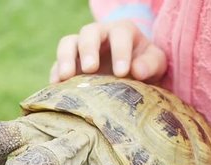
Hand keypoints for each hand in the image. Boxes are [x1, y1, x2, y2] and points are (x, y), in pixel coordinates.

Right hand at [50, 20, 166, 83]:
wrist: (131, 75)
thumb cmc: (144, 66)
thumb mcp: (155, 64)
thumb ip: (150, 64)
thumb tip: (137, 71)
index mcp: (122, 32)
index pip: (120, 35)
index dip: (120, 52)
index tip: (122, 72)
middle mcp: (98, 35)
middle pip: (89, 33)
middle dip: (89, 49)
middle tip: (91, 69)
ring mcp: (80, 48)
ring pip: (67, 43)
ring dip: (65, 58)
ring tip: (66, 76)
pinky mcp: (69, 64)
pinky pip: (57, 64)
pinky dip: (55, 74)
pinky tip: (56, 87)